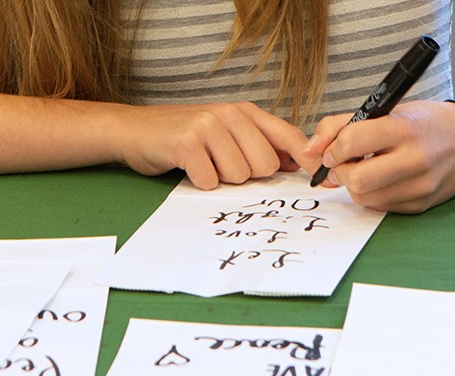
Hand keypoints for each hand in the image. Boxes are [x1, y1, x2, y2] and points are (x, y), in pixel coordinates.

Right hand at [115, 102, 306, 189]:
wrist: (134, 130)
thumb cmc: (183, 138)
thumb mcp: (225, 133)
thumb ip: (260, 145)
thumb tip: (298, 163)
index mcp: (245, 112)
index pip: (289, 137)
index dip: (307, 161)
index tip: (320, 181)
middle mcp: (230, 114)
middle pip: (265, 165)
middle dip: (246, 176)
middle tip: (221, 166)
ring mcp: (208, 126)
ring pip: (239, 176)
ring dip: (220, 180)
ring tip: (203, 164)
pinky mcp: (187, 143)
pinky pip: (210, 181)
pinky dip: (198, 183)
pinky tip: (187, 169)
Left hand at [301, 100, 454, 213]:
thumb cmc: (422, 123)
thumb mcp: (386, 110)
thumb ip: (340, 125)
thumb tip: (309, 151)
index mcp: (404, 128)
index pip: (352, 141)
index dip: (333, 149)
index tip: (333, 150)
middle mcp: (415, 158)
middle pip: (357, 179)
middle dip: (341, 173)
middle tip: (344, 165)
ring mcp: (420, 185)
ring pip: (365, 198)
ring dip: (355, 186)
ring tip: (365, 170)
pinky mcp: (421, 205)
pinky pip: (380, 207)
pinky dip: (373, 195)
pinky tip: (383, 180)